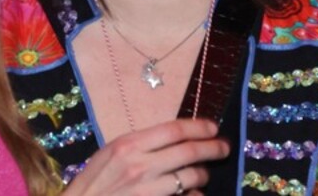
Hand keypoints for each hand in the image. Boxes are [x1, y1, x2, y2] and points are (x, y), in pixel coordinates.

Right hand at [61, 118, 228, 195]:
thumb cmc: (93, 182)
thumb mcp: (110, 153)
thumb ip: (139, 145)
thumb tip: (173, 138)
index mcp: (128, 145)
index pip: (173, 130)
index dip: (199, 127)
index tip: (213, 127)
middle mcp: (140, 165)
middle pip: (189, 152)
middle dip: (212, 148)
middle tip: (223, 147)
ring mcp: (148, 190)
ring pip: (191, 178)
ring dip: (202, 174)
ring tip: (203, 173)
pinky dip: (193, 195)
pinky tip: (192, 193)